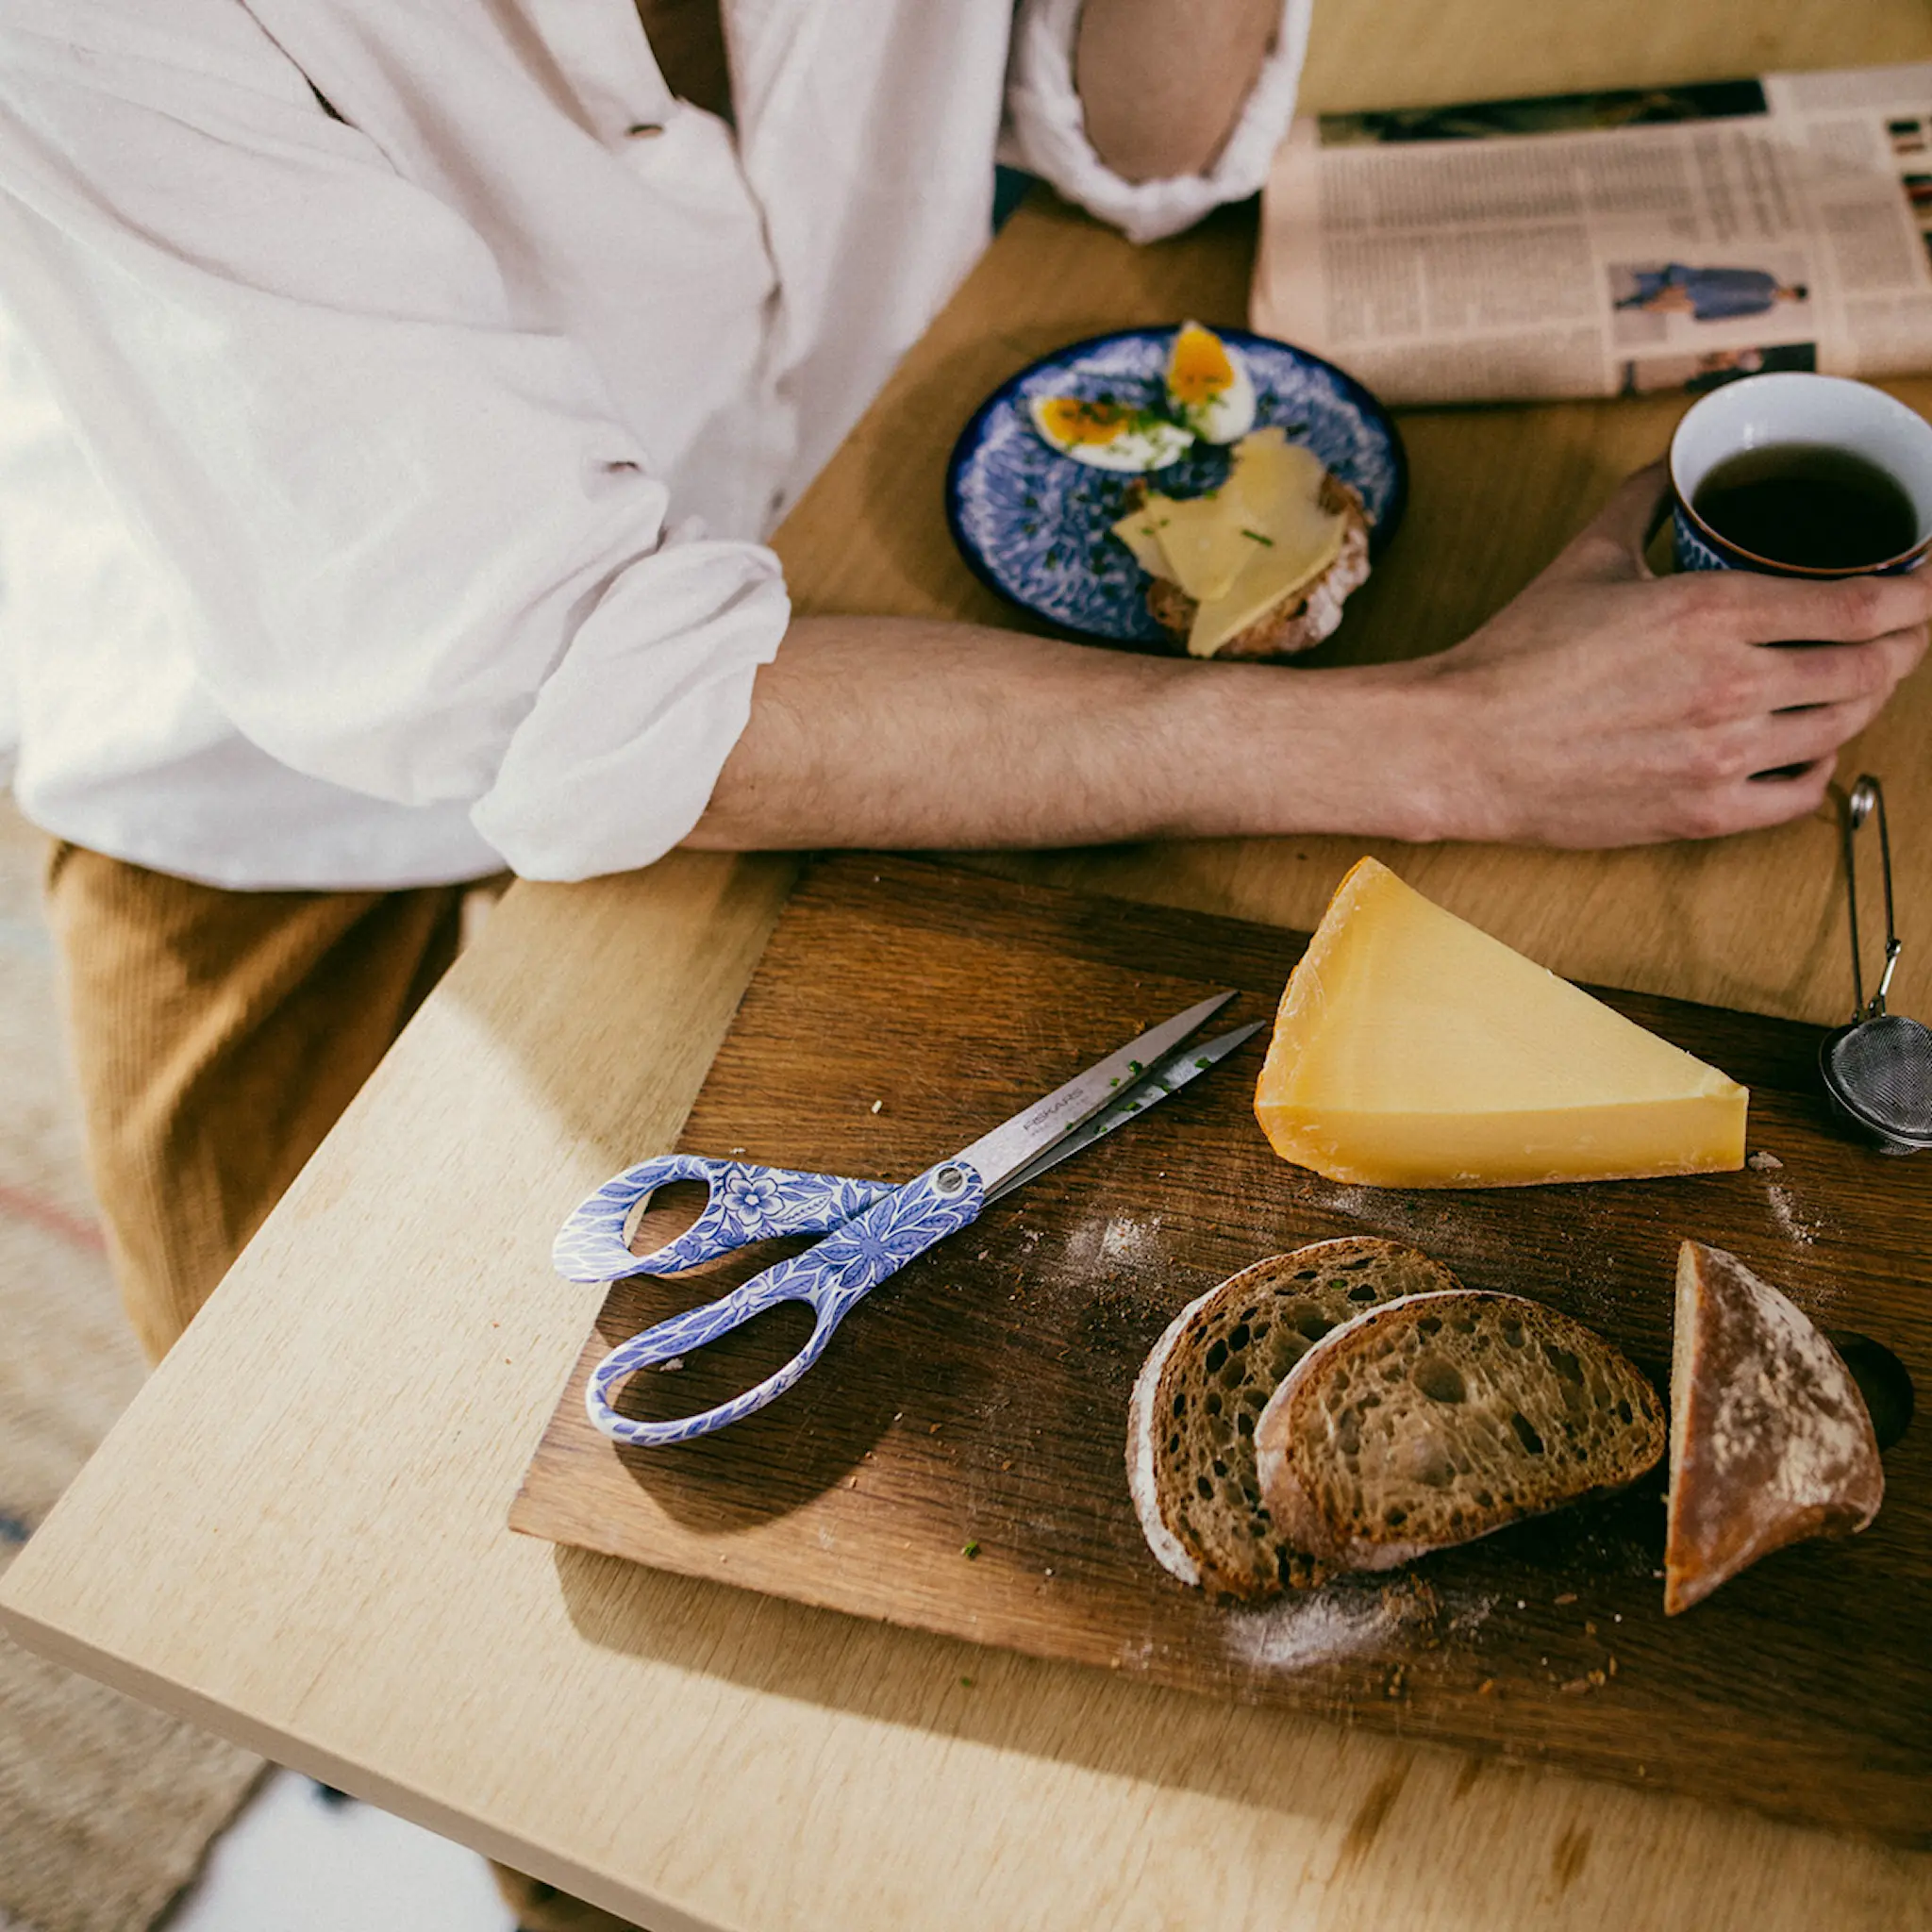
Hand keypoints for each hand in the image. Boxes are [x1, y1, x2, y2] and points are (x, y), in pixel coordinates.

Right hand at [1408, 463, 1931, 845]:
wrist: (1462, 745)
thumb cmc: (1515, 658)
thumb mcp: (1588, 557)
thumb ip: (1648, 497)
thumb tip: (1677, 458)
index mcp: (1711, 612)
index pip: (1863, 604)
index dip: (1917, 593)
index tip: (1925, 582)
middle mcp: (1730, 686)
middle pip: (1872, 668)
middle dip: (1903, 646)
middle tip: (1902, 631)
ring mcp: (1721, 755)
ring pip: (1844, 728)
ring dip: (1863, 702)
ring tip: (1855, 682)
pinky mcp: (1701, 812)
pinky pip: (1802, 795)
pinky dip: (1820, 767)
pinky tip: (1806, 746)